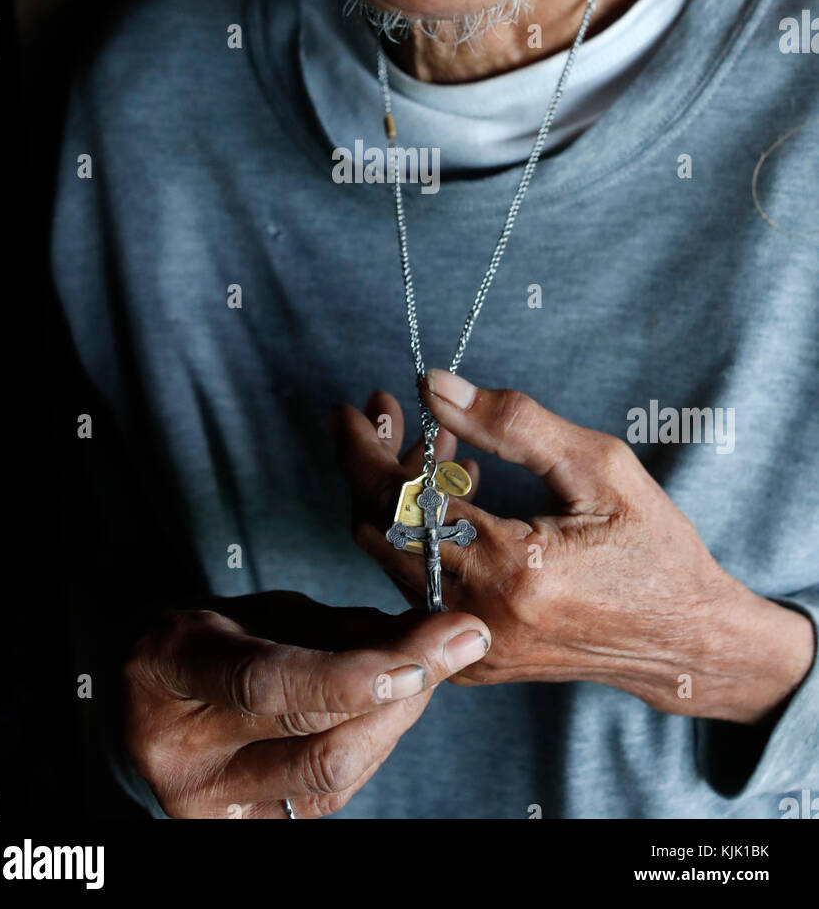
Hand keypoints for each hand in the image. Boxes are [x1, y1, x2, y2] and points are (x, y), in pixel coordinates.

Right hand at [122, 590, 489, 817]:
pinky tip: (389, 707)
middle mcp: (184, 753)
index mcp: (174, 669)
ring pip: (333, 775)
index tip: (433, 640)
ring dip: (398, 718)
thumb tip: (423, 631)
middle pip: (316, 740)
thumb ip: (335, 625)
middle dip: (406, 688)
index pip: (271, 682)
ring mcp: (211, 804)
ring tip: (426, 668)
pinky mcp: (242, 830)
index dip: (358, 672)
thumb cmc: (207, 641)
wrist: (145, 700)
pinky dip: (374, 744)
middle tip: (457, 642)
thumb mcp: (257, 610)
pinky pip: (329, 796)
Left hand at [335, 373, 813, 723]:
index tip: (355, 407)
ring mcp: (472, 647)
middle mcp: (478, 618)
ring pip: (393, 560)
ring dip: (397, 496)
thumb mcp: (598, 467)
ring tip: (435, 443)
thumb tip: (434, 385)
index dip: (365, 450)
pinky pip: (416, 587)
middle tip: (391, 414)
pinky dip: (418, 533)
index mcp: (510, 571)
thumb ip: (512, 422)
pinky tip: (453, 492)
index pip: (399, 503)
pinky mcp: (473, 658)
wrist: (686, 639)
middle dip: (372, 465)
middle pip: (380, 532)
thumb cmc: (652, 548)